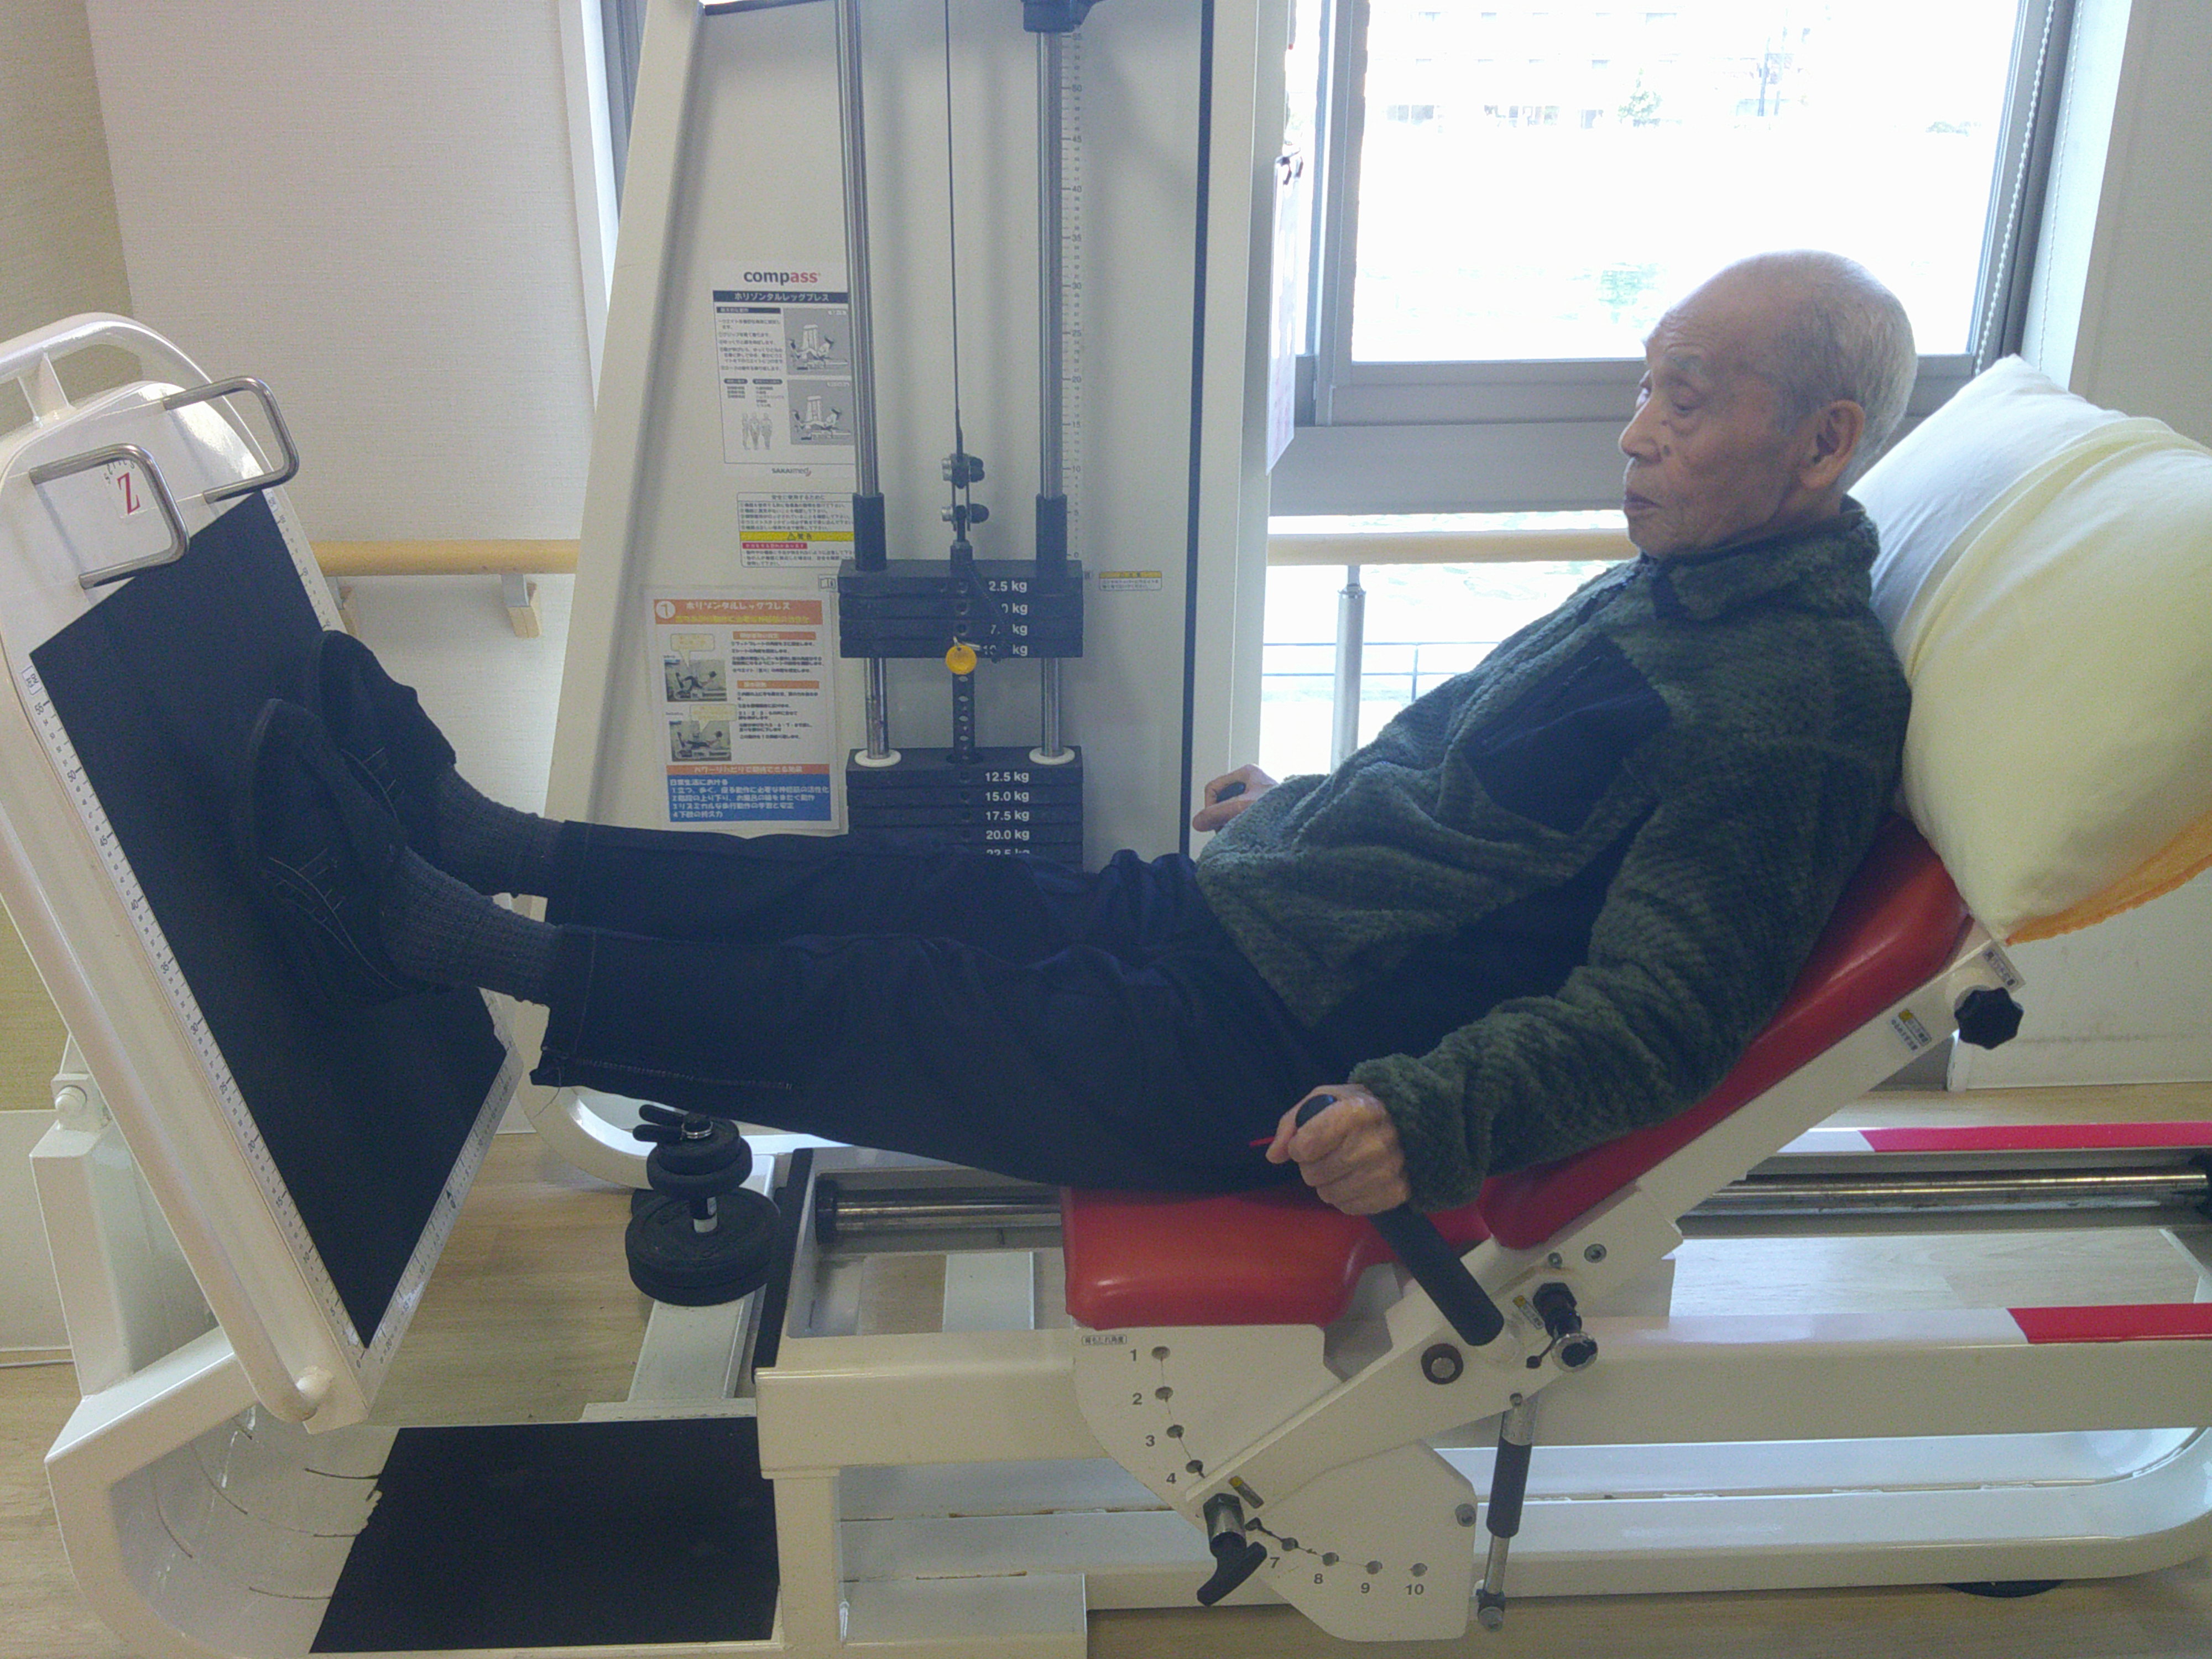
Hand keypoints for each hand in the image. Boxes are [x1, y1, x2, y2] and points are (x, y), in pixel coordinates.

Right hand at [1191, 764, 1276, 831]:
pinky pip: (1242, 817)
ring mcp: (1257, 796)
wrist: (1304, 820)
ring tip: (1244, 829)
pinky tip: (1250, 831)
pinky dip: (1242, 825)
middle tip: (1230, 827)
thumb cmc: (1282, 807)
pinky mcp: (1262, 809)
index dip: (1210, 805)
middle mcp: (1252, 782)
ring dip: (1233, 822)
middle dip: (1223, 815)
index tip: (1215, 820)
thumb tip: (1198, 822)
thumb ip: (1218, 813)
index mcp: (1247, 773)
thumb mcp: (1243, 807)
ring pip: (1231, 810)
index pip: (1213, 787)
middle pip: (1222, 800)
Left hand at [1265, 1085, 1409, 1214]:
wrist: (1410, 1121)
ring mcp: (1389, 1170)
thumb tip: (1274, 1155)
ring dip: (1326, 1183)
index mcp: (1357, 1112)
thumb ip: (1292, 1122)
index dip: (1298, 1147)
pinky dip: (1344, 1197)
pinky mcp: (1396, 1193)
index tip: (1305, 1142)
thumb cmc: (1358, 1108)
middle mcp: (1376, 1142)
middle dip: (1310, 1166)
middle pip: (1314, 1173)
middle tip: (1325, 1155)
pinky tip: (1354, 1180)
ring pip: (1329, 1194)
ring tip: (1339, 1167)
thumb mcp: (1324, 1098)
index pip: (1307, 1145)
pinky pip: (1349, 1207)